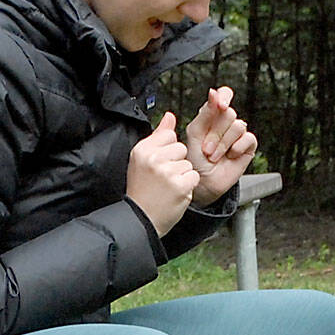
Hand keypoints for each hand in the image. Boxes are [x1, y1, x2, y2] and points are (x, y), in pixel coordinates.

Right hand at [127, 111, 198, 235]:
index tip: (158, 164)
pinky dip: (187, 187)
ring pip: (188, 164)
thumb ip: (158, 136)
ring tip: (167, 187)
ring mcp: (167, 172)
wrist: (140, 219)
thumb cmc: (142, 190)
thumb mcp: (143, 159)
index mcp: (142, 149)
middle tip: (163, 178)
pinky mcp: (180, 185)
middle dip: (176, 163)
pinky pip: (193, 177)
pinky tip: (174, 193)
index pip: (169, 135)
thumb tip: (170, 116)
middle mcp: (153, 158)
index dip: (168, 150)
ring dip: (182, 176)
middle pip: (181, 148)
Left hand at [183, 86, 257, 205]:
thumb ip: (205, 112)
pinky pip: (248, 137)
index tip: (219, 105)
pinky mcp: (248, 145)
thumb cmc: (194, 159)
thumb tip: (213, 92)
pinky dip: (236, 148)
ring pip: (237, 126)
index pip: (224, 95)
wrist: (202, 183)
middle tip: (206, 148)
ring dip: (222, 144)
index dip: (224, 97)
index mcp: (211, 114)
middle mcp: (225, 122)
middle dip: (215, 133)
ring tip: (213, 156)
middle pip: (229, 113)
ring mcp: (237, 133)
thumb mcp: (195, 133)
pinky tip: (229, 156)